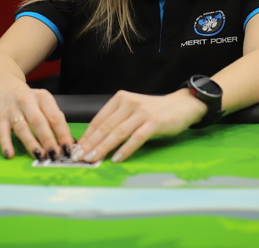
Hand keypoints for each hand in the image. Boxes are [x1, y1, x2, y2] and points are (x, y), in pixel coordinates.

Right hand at [0, 85, 74, 160]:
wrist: (7, 88)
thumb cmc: (31, 101)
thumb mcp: (44, 103)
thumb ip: (55, 120)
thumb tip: (68, 142)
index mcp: (43, 97)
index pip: (55, 116)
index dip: (62, 133)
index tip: (67, 148)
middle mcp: (28, 101)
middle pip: (39, 122)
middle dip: (48, 139)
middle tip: (54, 154)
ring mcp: (13, 110)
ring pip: (23, 128)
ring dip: (31, 143)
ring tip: (39, 156)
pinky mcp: (0, 118)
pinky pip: (2, 132)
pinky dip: (6, 143)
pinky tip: (10, 154)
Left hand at [71, 88, 206, 163]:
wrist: (181, 105)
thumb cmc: (155, 110)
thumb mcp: (132, 110)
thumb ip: (117, 120)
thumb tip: (95, 140)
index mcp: (120, 99)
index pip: (99, 119)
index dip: (87, 136)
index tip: (77, 149)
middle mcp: (129, 103)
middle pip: (105, 127)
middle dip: (90, 144)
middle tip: (79, 157)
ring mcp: (142, 112)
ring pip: (118, 132)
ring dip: (103, 147)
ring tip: (93, 159)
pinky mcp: (154, 122)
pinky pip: (136, 138)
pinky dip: (125, 149)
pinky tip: (117, 159)